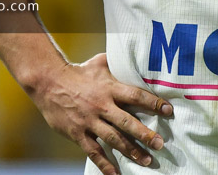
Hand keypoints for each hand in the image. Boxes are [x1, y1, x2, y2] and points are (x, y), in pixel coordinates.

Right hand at [31, 53, 173, 174]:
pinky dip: (105, 164)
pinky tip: (116, 174)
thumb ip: (118, 63)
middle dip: (145, 134)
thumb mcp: (100, 63)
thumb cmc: (78, 71)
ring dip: (131, 151)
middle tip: (160, 144)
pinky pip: (93, 152)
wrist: (49, 82)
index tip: (168, 110)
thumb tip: (136, 55)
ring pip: (113, 139)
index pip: (136, 95)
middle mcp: (102, 105)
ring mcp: (89, 121)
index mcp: (109, 88)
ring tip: (147, 160)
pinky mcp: (78, 134)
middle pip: (127, 122)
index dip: (153, 103)